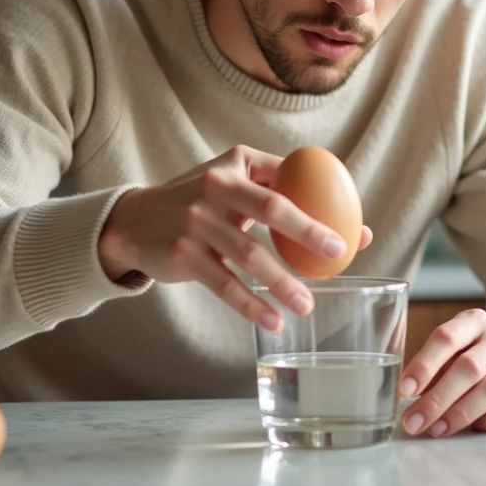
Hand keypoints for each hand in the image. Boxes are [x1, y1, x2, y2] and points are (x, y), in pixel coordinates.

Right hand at [97, 145, 372, 330]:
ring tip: (307, 305)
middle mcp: (214, 187)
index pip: (288, 184)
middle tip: (336, 257)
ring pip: (249, 255)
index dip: (322, 207)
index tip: (352, 235)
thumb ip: (278, 189)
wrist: (133, 222)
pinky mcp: (183, 254)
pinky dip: (250, 304)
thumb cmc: (199, 201)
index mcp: (235, 165)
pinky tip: (273, 320)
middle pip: (272, 208)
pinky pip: (224, 283)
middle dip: (308, 233)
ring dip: (282, 283)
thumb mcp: (231, 178)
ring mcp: (196, 221)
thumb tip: (346, 223)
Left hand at [399, 309, 485, 437]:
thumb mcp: (455, 351)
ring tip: (437, 429)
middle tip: (415, 421)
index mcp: (474, 322)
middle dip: (437, 399)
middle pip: (468, 368)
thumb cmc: (477, 357)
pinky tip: (474, 427)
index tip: (405, 390)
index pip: (446, 338)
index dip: (424, 365)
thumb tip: (408, 395)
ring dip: (460, 414)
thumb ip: (434, 368)